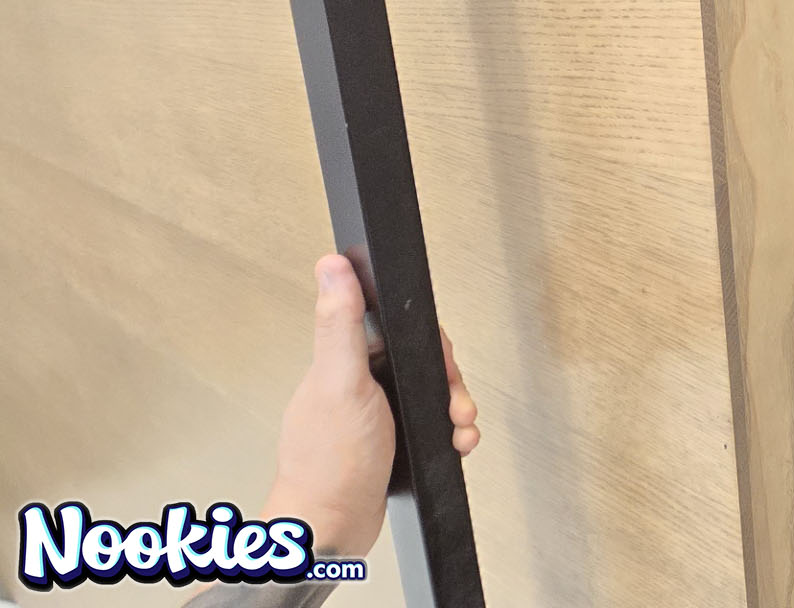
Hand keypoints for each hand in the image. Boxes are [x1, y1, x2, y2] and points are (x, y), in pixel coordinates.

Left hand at [262, 254, 479, 558]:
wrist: (332, 531)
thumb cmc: (330, 464)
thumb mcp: (341, 384)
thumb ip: (339, 324)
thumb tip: (331, 266)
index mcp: (343, 363)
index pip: (398, 330)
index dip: (429, 343)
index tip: (441, 364)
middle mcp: (358, 385)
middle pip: (423, 363)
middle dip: (449, 383)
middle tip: (453, 402)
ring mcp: (375, 416)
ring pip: (431, 396)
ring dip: (456, 410)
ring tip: (459, 428)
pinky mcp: (390, 443)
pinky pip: (432, 427)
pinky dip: (451, 434)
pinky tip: (454, 444)